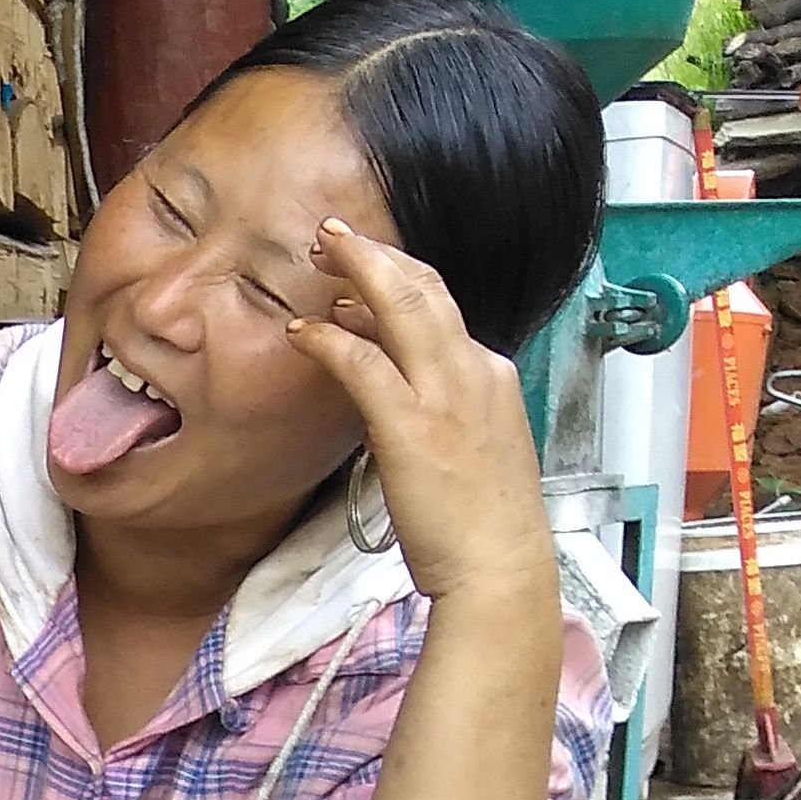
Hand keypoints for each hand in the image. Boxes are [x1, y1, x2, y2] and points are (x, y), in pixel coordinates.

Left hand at [291, 218, 555, 613]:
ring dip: (357, 270)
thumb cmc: (478, 521)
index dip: (398, 276)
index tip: (362, 267)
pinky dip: (331, 340)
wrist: (498, 565)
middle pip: (425, 287)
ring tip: (318, 251)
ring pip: (402, 306)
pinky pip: (364, 364)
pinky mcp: (412, 425)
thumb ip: (432, 409)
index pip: (442, 306)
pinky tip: (302, 331)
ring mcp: (446, 394)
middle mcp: (473, 371)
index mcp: (487, 375)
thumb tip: (386, 385)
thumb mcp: (464, 448)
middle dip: (377, 253)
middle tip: (333, 234)